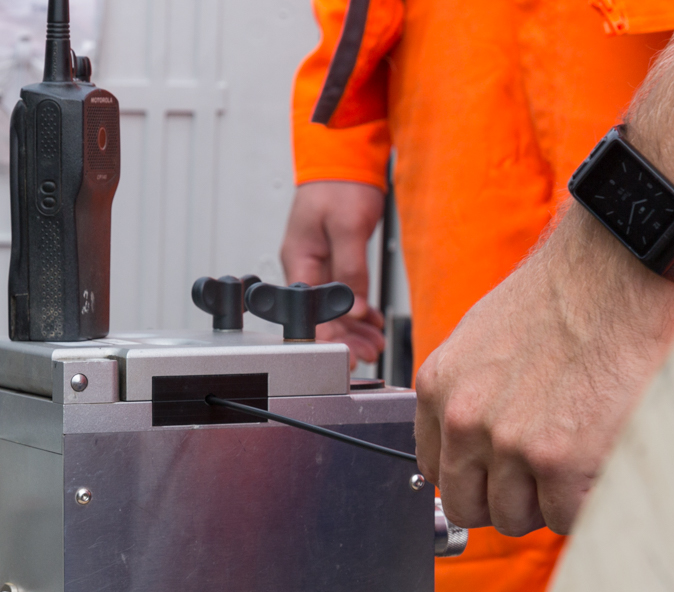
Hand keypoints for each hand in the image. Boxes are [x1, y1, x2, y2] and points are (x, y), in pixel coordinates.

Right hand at [280, 181, 388, 363]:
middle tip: (367, 353)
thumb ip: (350, 268)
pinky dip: (359, 308)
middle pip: (321, 313)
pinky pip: (345, 291)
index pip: (307, 310)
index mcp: (299, 259)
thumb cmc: (338, 183)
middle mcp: (305, 265)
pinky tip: (372, 321)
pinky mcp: (334, 258)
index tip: (343, 353)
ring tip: (374, 342)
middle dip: (344, 336)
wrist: (343, 156)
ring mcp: (320, 263)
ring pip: (335, 306)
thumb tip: (355, 305)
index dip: (325, 335)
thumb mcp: (347, 225)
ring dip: (354, 326)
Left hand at [414, 208, 673, 534]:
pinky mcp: (559, 460)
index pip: (437, 470)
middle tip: (545, 471)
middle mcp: (465, 420)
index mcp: (440, 389)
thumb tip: (474, 443)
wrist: (618, 269)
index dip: (476, 477)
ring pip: (514, 518)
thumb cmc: (567, 295)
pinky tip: (598, 459)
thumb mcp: (484, 340)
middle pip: (468, 506)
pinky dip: (584, 501)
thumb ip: (470, 394)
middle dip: (507, 498)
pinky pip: (563, 517)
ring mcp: (510, 444)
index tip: (501, 473)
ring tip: (577, 454)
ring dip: (547, 500)